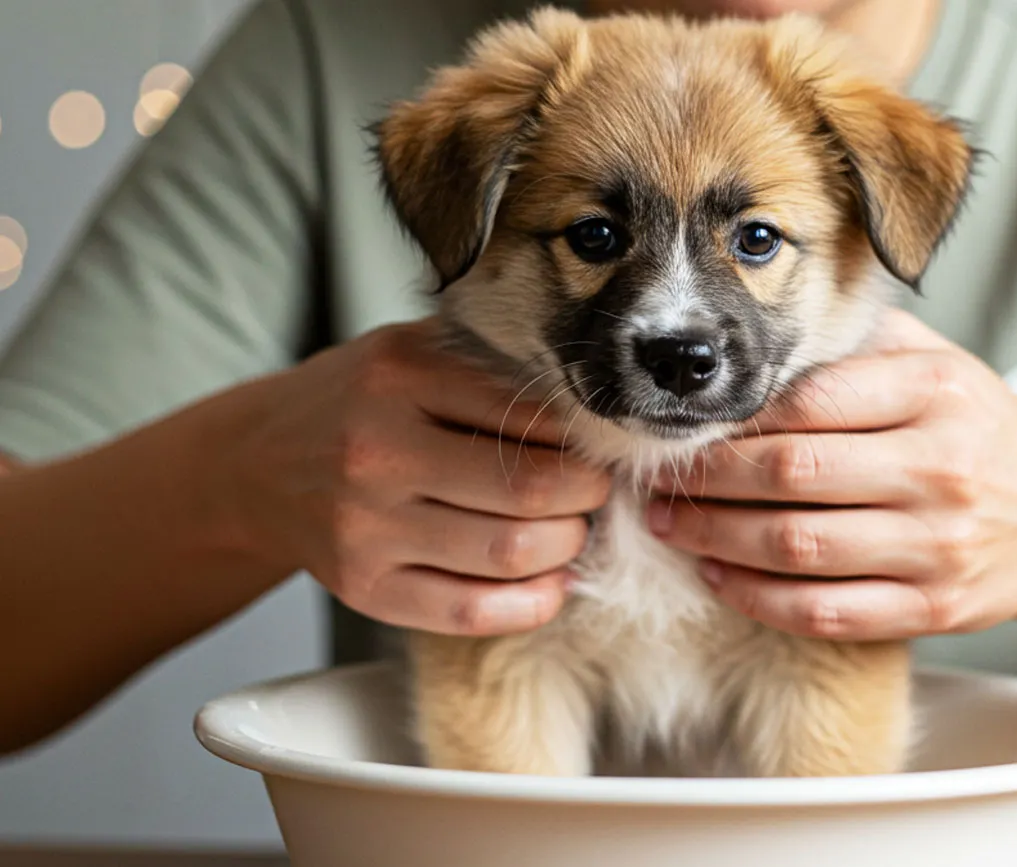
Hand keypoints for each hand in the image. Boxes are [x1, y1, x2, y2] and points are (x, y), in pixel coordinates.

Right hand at [227, 320, 610, 635]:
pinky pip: (470, 610)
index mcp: (399, 377)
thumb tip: (594, 400)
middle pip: (529, 490)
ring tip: (571, 531)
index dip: (585, 439)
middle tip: (594, 492)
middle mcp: (376, 451)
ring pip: (509, 552)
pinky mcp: (362, 587)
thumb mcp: (409, 351)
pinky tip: (550, 583)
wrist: (255, 463)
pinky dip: (531, 603)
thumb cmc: (355, 402)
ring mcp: (365, 527)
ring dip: (567, 548)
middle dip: (586, 497)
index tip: (600, 447)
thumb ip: (489, 362)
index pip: (530, 415)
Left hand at [645, 309, 1016, 640]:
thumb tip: (758, 335)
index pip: (810, 401)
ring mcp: (941, 545)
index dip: (733, 418)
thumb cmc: (984, 434)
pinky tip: (719, 577)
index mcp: (939, 394)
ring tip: (671, 527)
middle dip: (709, 482)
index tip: (687, 425)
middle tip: (656, 484)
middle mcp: (944, 468)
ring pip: (800, 547)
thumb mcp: (945, 366)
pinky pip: (828, 611)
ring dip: (717, 540)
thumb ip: (864, 343)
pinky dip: (760, 599)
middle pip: (793, 474)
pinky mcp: (936, 608)